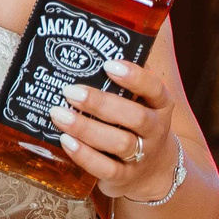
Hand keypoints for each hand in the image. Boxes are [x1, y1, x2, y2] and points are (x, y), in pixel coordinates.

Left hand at [51, 58, 179, 202]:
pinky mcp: (125, 178)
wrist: (153, 170)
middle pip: (135, 117)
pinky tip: (65, 141)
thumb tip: (80, 40)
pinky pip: (106, 168)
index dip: (134, 77)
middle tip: (69, 91)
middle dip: (100, 103)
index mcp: (160, 104)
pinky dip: (85, 156)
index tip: (108, 64)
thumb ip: (118, 77)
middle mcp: (155, 130)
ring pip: (119, 143)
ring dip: (86, 128)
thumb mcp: (137, 100)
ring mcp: (142, 156)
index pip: (154, 88)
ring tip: (58, 114)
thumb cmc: (134, 123)